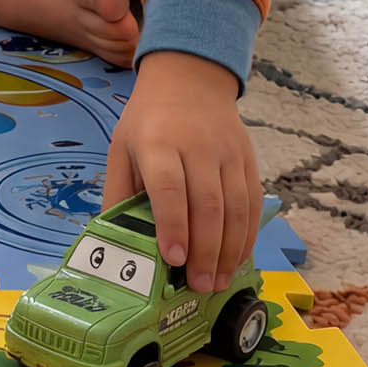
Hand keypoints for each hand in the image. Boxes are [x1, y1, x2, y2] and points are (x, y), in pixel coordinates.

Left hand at [102, 50, 261, 292]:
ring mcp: (228, 153)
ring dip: (230, 250)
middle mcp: (196, 147)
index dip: (172, 225)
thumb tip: (114, 240)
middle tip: (200, 286)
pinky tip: (238, 259)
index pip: (168, 187)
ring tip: (219, 282)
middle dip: (205, 250)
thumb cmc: (147, 121)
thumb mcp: (121, 148)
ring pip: (236, 207)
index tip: (174, 259)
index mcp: (157, 142)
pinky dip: (248, 235)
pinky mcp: (249, 160)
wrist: (189, 80)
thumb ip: (119, 192)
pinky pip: (253, 203)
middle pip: (207, 204)